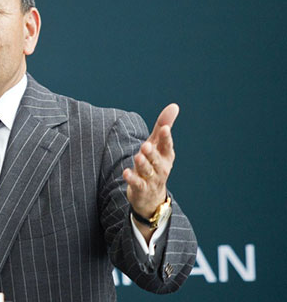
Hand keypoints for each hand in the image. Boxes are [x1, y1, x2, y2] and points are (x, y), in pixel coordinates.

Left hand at [123, 103, 178, 219]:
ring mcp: (152, 179)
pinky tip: (126, 173)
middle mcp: (161, 167)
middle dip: (152, 152)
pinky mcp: (141, 189)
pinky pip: (137, 184)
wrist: (151, 196)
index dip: (166, 138)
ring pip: (147, 170)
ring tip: (138, 157)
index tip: (164, 128)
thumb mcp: (158, 145)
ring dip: (142, 164)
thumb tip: (174, 106)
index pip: (167, 145)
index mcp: (166, 155)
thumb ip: (163, 125)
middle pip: (156, 159)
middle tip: (146, 145)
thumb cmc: (155, 164)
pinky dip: (132, 179)